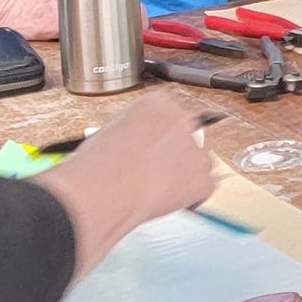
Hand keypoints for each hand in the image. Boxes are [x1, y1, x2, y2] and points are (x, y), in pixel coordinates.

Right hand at [32, 89, 216, 279]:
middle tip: (156, 171)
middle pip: (188, 135)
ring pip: (198, 161)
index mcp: (157, 102)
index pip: (171, 115)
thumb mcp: (111, 130)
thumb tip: (139, 141)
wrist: (102, 190)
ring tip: (157, 188)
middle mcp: (181, 120)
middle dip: (175, 153)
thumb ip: (136, 129)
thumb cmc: (97, 165)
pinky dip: (191, 196)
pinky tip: (167, 199)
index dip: (162, 137)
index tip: (155, 149)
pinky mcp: (203, 178)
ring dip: (184, 173)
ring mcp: (196, 149)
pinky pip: (204, 186)